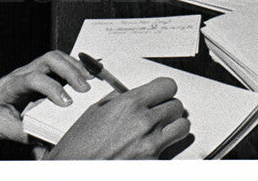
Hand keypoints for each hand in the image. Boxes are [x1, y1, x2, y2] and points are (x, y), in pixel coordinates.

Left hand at [0, 51, 90, 142]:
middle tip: (85, 89)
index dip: (51, 89)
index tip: (67, 103)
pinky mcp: (34, 75)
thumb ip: (27, 136)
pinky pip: (55, 65)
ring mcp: (28, 72)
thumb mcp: (2, 130)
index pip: (33, 79)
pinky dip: (71, 67)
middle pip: (48, 60)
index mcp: (9, 86)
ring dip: (73, 66)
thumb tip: (50, 144)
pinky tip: (84, 75)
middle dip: (69, 71)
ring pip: (53, 58)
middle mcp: (20, 74)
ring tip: (91, 79)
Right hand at [46, 77, 189, 159]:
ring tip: (162, 128)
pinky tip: (152, 145)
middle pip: (177, 106)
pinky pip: (171, 149)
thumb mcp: (96, 111)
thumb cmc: (80, 146)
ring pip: (182, 128)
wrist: (76, 170)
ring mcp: (151, 146)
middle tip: (159, 110)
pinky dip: (165, 146)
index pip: (167, 87)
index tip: (161, 92)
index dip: (165, 89)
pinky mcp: (154, 164)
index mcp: (130, 104)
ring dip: (173, 126)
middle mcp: (144, 122)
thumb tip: (133, 94)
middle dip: (169, 107)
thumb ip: (120, 99)